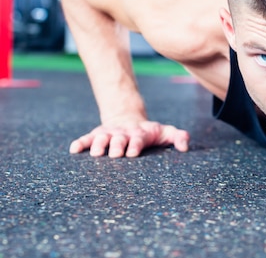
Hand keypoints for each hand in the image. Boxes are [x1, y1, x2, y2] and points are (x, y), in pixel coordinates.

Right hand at [69, 120, 189, 157]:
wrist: (128, 118)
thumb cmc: (150, 132)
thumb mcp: (165, 132)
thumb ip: (178, 137)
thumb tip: (185, 147)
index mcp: (140, 134)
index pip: (138, 139)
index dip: (135, 145)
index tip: (133, 152)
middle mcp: (123, 133)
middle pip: (119, 139)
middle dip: (117, 145)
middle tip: (116, 154)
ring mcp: (109, 134)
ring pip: (102, 138)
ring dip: (98, 145)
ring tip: (95, 153)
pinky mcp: (96, 135)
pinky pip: (86, 138)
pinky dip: (80, 143)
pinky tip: (74, 149)